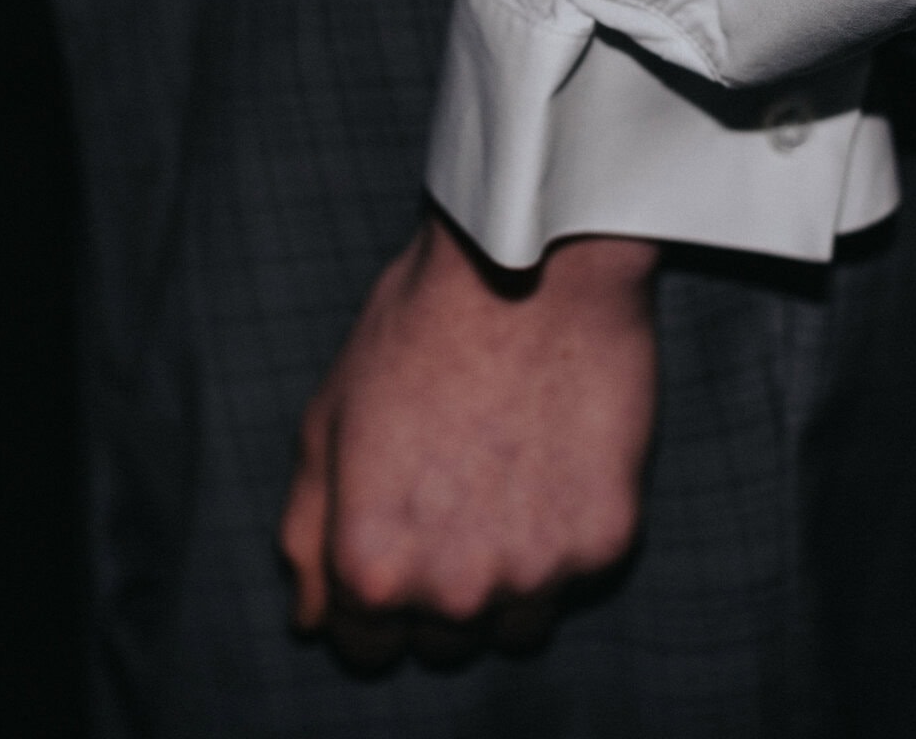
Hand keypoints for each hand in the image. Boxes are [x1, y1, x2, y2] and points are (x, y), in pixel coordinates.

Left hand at [278, 213, 659, 667]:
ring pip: (517, 623)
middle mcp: (455, 592)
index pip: (366, 647)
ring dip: (506, 578)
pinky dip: (565, 533)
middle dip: (437, 590)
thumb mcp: (326, 423)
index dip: (373, 594)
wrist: (531, 267)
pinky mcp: (607, 542)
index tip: (395, 538)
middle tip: (449, 501)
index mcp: (372, 570)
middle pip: (443, 643)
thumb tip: (311, 617)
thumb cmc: (416, 332)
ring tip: (502, 484)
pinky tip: (551, 460)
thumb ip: (307, 535)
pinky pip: (577, 572)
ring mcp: (538, 574)